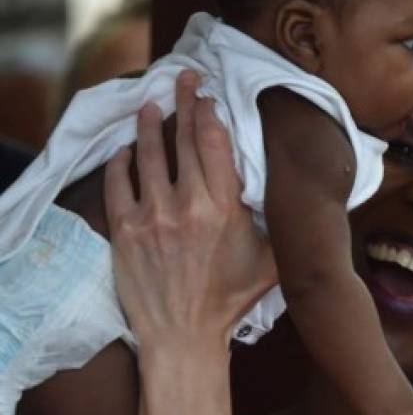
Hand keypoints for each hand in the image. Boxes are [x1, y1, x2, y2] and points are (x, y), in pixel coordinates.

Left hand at [104, 69, 276, 352]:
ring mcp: (152, 218)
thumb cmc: (230, 299)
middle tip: (183, 78)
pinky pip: (119, 185)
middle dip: (184, 104)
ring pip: (147, 157)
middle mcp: (187, 207)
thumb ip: (275, 223)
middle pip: (183, 142)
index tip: (208, 97)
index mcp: (224, 211)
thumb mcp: (270, 261)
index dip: (210, 115)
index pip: (214, 146)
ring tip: (149, 103)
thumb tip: (290, 193)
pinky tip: (124, 150)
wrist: (183, 336)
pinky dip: (120, 163)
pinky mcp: (125, 232)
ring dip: (148, 125)